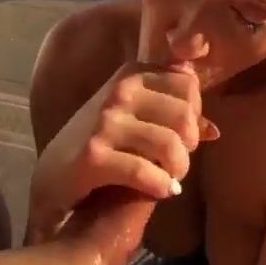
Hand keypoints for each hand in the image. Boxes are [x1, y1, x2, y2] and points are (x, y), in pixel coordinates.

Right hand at [28, 59, 218, 241]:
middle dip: (189, 145)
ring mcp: (106, 121)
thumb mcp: (135, 120)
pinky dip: (161, 185)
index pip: (188, 84)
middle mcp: (120, 90)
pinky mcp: (94, 155)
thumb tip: (214, 130)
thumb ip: (172, 118)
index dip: (195, 112)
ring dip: (178, 168)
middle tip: (178, 162)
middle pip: (185, 115)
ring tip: (172, 178)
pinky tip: (162, 191)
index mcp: (132, 74)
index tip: (184, 134)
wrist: (51, 179)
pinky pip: (145, 171)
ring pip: (170, 144)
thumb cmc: (100, 145)